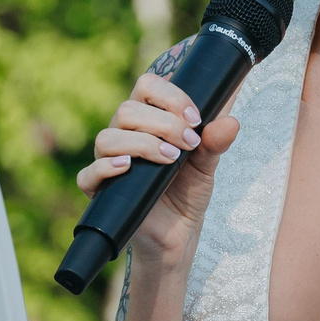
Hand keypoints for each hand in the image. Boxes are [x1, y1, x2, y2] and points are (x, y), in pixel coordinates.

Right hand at [73, 52, 240, 264]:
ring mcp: (109, 161)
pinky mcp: (99, 190)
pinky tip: (127, 167)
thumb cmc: (188, 191)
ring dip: (142, 144)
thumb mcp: (207, 164)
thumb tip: (231, 122)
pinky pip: (88, 174)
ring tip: (171, 159)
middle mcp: (124, 134)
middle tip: (189, 143)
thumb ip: (216, 142)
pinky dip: (105, 167)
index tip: (195, 118)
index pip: (147, 86)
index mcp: (147, 119)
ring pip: (108, 137)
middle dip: (163, 123)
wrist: (179, 234)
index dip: (170, 96)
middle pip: (127, 109)